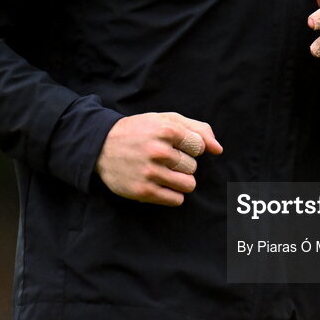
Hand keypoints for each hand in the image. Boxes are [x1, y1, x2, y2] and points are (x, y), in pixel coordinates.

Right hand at [95, 112, 221, 205]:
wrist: (101, 146)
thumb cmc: (140, 131)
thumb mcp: (166, 120)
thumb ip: (197, 129)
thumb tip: (218, 149)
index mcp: (166, 129)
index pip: (199, 146)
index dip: (190, 147)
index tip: (177, 146)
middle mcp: (158, 151)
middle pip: (193, 167)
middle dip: (183, 164)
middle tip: (165, 159)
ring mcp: (150, 172)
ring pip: (188, 185)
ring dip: (180, 180)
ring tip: (165, 172)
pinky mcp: (143, 191)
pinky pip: (176, 200)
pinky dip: (173, 194)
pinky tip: (161, 184)